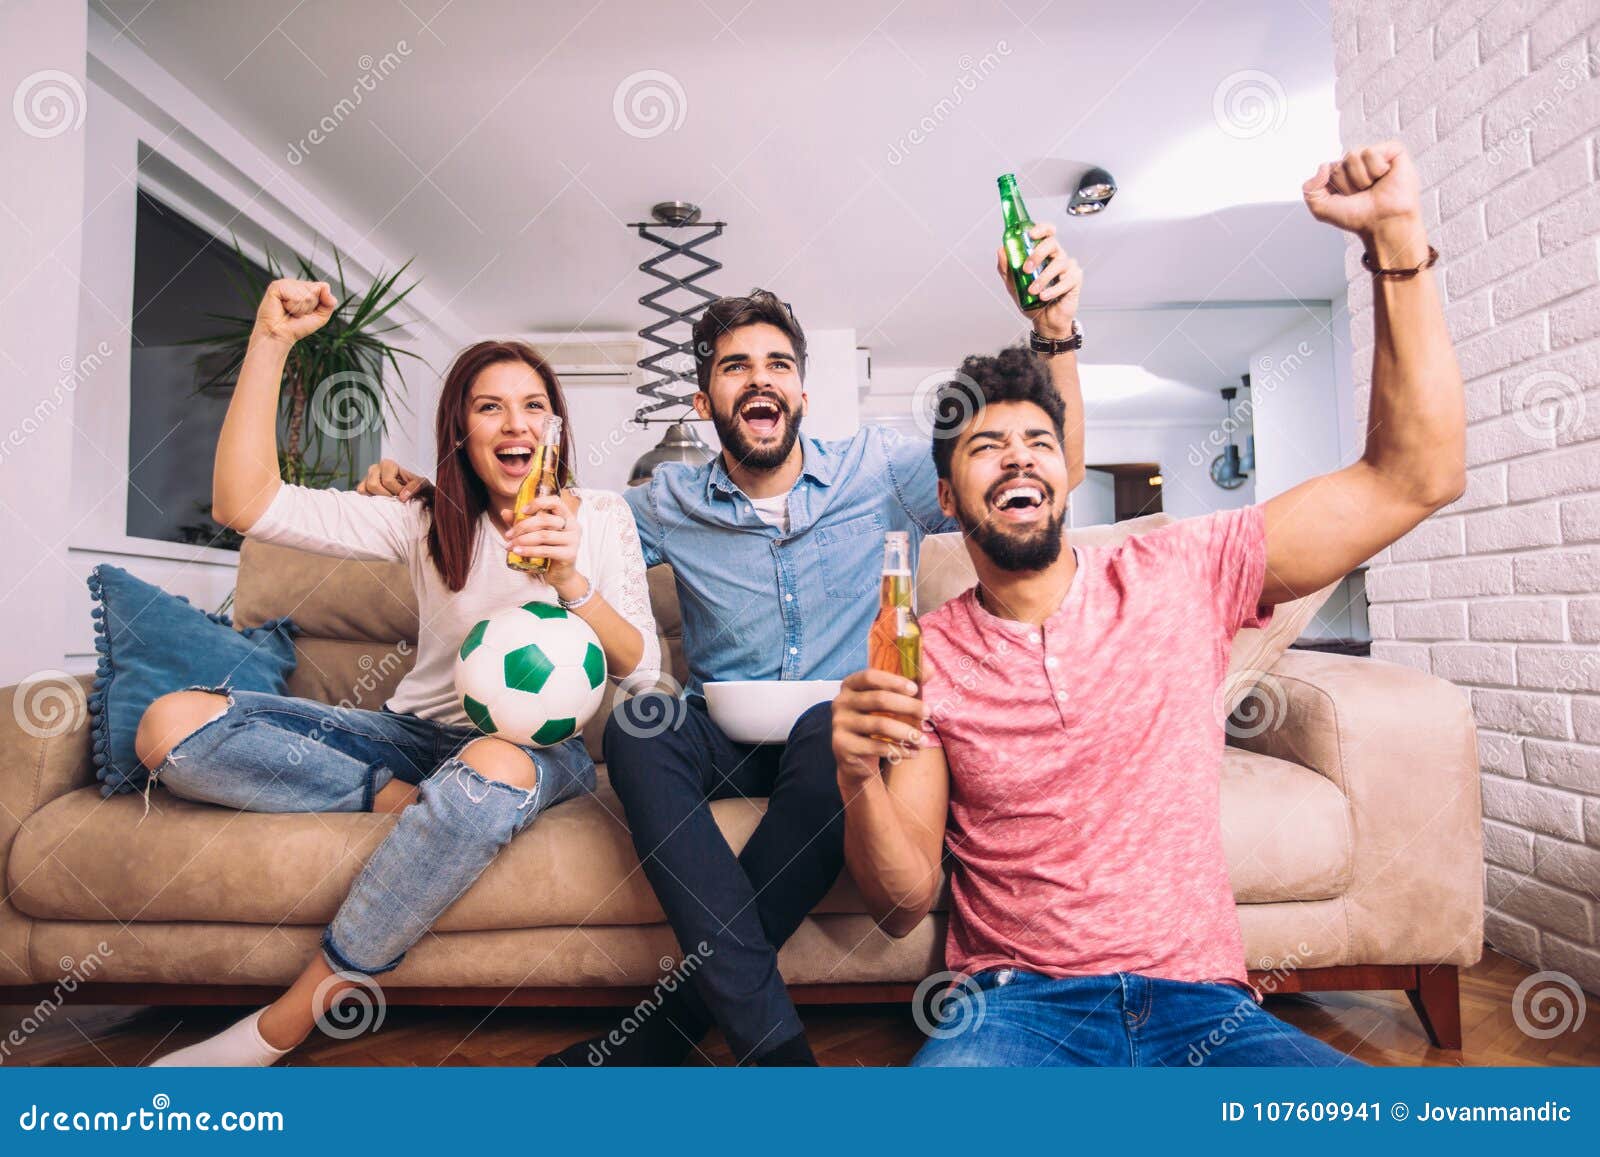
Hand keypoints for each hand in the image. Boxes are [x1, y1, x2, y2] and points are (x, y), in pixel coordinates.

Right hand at [253, 279, 336, 345]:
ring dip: (300, 308)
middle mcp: (295, 283)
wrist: (280, 335)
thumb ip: (329, 302)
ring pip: (307, 294)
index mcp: (304, 287)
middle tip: (296, 313)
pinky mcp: (276, 286)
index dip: (318, 303)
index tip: (307, 312)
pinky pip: (296, 297)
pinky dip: (293, 307)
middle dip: (309, 307)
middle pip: (316, 290)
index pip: (323, 287)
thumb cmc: (297, 327)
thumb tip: (326, 286)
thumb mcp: (321, 316)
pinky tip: (284, 308)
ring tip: (290, 312)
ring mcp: (285, 283)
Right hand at [358, 459, 432, 500]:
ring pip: (364, 489)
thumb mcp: (423, 485)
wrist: (415, 495)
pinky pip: (360, 494)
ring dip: (377, 498)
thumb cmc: (418, 489)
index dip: (397, 492)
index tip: (404, 496)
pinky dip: (368, 500)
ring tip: (388, 500)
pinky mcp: (362, 487)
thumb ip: (416, 486)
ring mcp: (366, 478)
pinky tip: (379, 502)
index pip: (387, 481)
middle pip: (373, 485)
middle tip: (395, 499)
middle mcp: (375, 468)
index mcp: (388, 465)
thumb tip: (402, 496)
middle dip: (386, 496)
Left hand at [501, 493, 584, 596]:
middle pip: (545, 519)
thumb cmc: (548, 552)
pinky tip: (517, 551)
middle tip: (508, 535)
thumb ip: (521, 523)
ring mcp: (573, 540)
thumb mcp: (534, 535)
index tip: (523, 510)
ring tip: (510, 545)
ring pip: (544, 535)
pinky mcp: (569, 554)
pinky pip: (545, 550)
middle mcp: (573, 526)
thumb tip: (505, 512)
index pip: (556, 501)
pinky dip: (529, 551)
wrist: (561, 575)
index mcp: (567, 516)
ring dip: (523, 540)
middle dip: (523, 526)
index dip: (538, 503)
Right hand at [832, 669, 926, 781]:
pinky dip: (898, 750)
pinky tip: (913, 752)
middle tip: (928, 714)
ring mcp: (839, 724)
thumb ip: (907, 686)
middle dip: (907, 706)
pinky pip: (876, 747)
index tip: (915, 689)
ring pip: (879, 725)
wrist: (856, 758)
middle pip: (878, 699)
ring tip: (922, 739)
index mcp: (850, 685)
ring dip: (906, 732)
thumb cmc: (876, 723)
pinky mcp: (843, 746)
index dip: (893, 681)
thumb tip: (930, 669)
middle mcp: (841, 702)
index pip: (869, 676)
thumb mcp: (889, 703)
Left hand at [997, 221, 1080, 340]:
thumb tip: (1001, 250)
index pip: (1047, 232)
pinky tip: (1045, 296)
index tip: (1031, 234)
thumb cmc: (1032, 300)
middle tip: (1026, 269)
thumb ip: (1006, 268)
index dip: (1041, 228)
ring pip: (1059, 262)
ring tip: (1033, 291)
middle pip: (1052, 243)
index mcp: (1043, 253)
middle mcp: (1057, 256)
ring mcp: (1068, 267)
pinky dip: (1054, 289)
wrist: (1044, 321)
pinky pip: (1067, 280)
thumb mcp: (1013, 284)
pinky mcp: (1075, 280)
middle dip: (1038, 254)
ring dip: (1043, 277)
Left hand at [1302, 142, 1425, 259]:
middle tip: (1363, 194)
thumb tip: (1323, 166)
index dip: (1335, 187)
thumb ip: (1309, 189)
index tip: (1348, 199)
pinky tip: (1384, 177)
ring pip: (1353, 156)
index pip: (1327, 168)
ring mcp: (1375, 156)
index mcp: (1343, 173)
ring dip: (1361, 179)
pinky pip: (1370, 152)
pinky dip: (1375, 169)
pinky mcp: (1392, 151)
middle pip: (1340, 163)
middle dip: (1347, 184)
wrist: (1383, 224)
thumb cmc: (1357, 217)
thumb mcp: (1321, 208)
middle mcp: (1358, 163)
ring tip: (1373, 187)